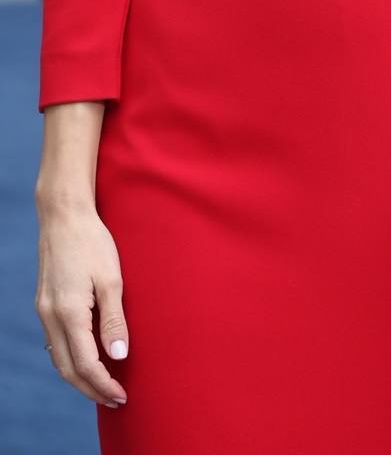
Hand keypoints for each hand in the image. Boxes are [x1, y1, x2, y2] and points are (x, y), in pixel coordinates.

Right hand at [35, 201, 129, 409]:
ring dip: (79, 377)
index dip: (103, 384)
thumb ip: (114, 321)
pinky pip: (54, 342)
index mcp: (69, 313)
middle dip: (91, 389)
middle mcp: (50, 317)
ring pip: (58, 358)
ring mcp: (44, 311)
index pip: (85, 364)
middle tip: (115, 399)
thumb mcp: (111, 279)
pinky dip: (69, 358)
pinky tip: (85, 358)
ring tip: (102, 386)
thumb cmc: (93, 242)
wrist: (64, 216)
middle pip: (67, 369)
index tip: (122, 395)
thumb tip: (119, 357)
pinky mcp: (44, 303)